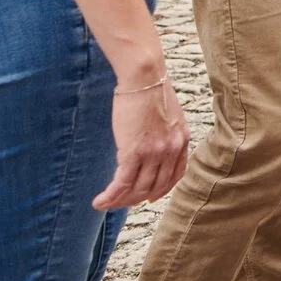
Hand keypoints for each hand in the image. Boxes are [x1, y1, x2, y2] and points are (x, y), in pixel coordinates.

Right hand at [96, 73, 188, 209]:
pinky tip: (99, 201)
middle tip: (120, 202)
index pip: (175, 176)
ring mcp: (154, 153)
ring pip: (138, 190)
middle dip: (136, 199)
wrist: (145, 77)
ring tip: (105, 204)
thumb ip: (165, 132)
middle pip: (155, 187)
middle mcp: (171, 150)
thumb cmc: (151, 89)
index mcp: (182, 140)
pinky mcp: (134, 152)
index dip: (161, 190)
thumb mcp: (168, 114)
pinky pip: (121, 184)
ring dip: (119, 202)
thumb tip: (152, 143)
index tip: (150, 198)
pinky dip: (110, 197)